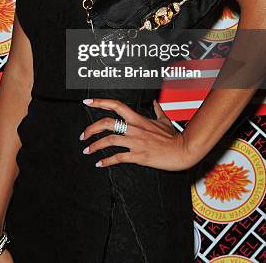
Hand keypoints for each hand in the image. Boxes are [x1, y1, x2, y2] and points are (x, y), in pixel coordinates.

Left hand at [80, 98, 198, 170]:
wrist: (182, 150)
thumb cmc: (174, 137)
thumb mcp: (164, 120)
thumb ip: (157, 110)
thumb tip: (155, 102)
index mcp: (138, 118)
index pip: (116, 105)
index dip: (100, 102)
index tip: (87, 101)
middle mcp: (134, 128)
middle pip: (107, 123)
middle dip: (91, 128)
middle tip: (83, 135)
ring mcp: (136, 142)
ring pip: (109, 140)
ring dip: (95, 146)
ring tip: (87, 150)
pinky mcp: (138, 156)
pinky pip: (118, 158)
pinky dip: (106, 161)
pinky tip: (100, 164)